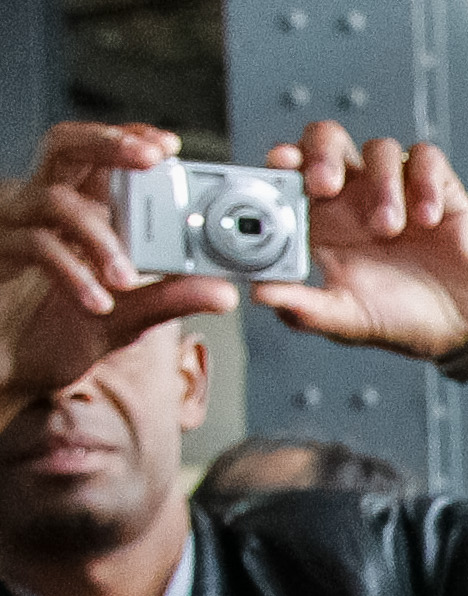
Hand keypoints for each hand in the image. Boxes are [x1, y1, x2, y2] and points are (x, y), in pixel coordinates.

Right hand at [0, 124, 239, 407]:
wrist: (18, 364)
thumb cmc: (66, 329)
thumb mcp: (131, 316)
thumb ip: (172, 299)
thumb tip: (227, 294)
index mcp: (79, 209)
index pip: (100, 155)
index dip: (128, 140)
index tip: (169, 145)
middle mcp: (44, 205)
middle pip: (66, 147)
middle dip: (109, 144)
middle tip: (151, 158)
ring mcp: (16, 224)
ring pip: (54, 199)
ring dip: (99, 236)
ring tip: (127, 278)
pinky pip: (35, 245)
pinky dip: (72, 272)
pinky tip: (98, 301)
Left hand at [247, 123, 467, 362]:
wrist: (465, 329)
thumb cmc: (401, 319)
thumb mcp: (348, 320)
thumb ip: (305, 309)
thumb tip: (260, 294)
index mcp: (323, 220)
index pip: (290, 172)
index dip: (280, 162)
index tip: (277, 168)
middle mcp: (354, 197)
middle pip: (325, 139)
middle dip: (319, 153)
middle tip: (324, 185)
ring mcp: (397, 190)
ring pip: (378, 149)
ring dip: (380, 183)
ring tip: (390, 229)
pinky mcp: (439, 189)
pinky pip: (426, 159)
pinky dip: (424, 183)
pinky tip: (428, 220)